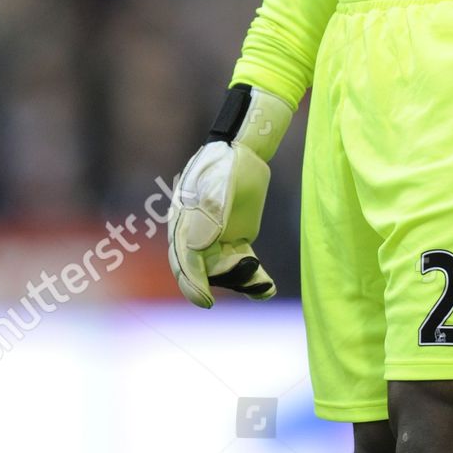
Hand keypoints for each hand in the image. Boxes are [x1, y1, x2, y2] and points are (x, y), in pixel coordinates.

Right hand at [167, 87, 292, 307]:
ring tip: (265, 286)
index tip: (206, 302)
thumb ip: (209, 215)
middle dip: (228, 281)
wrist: (242, 150)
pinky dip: (255, 277)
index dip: (193, 283)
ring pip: (226, 272)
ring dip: (244, 281)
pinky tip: (268, 289)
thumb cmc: (225, 163)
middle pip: (206, 271)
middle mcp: (196, 238)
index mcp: (183, 226)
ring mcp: (216, 241)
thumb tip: (198, 247)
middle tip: (255, 281)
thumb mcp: (217, 185)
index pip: (184, 261)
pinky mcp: (236, 241)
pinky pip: (243, 265)